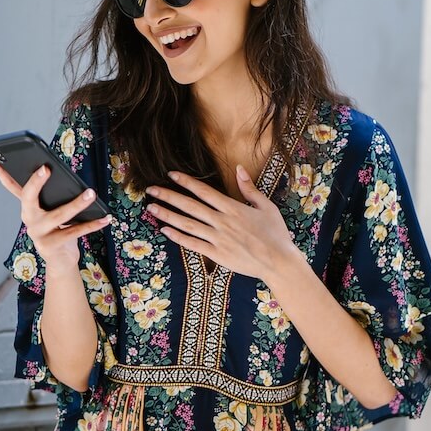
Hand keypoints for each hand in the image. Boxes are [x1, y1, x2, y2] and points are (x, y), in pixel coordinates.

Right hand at [0, 155, 111, 270]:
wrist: (60, 260)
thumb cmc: (59, 229)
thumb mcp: (54, 210)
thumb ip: (56, 196)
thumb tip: (73, 179)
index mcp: (28, 206)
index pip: (10, 186)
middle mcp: (29, 218)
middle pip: (28, 197)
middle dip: (36, 182)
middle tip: (46, 169)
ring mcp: (38, 233)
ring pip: (59, 215)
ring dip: (77, 203)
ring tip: (91, 193)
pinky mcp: (51, 245)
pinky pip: (74, 231)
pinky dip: (92, 224)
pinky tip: (105, 217)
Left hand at [144, 167, 303, 279]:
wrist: (278, 261)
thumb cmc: (275, 233)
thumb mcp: (266, 206)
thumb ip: (249, 188)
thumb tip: (239, 168)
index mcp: (233, 208)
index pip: (204, 191)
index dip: (186, 182)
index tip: (171, 175)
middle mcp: (222, 222)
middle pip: (190, 206)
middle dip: (169, 196)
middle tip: (151, 189)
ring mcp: (218, 239)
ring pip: (187, 224)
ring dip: (168, 215)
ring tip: (151, 208)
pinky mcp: (217, 254)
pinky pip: (193, 244)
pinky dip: (178, 237)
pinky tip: (165, 230)